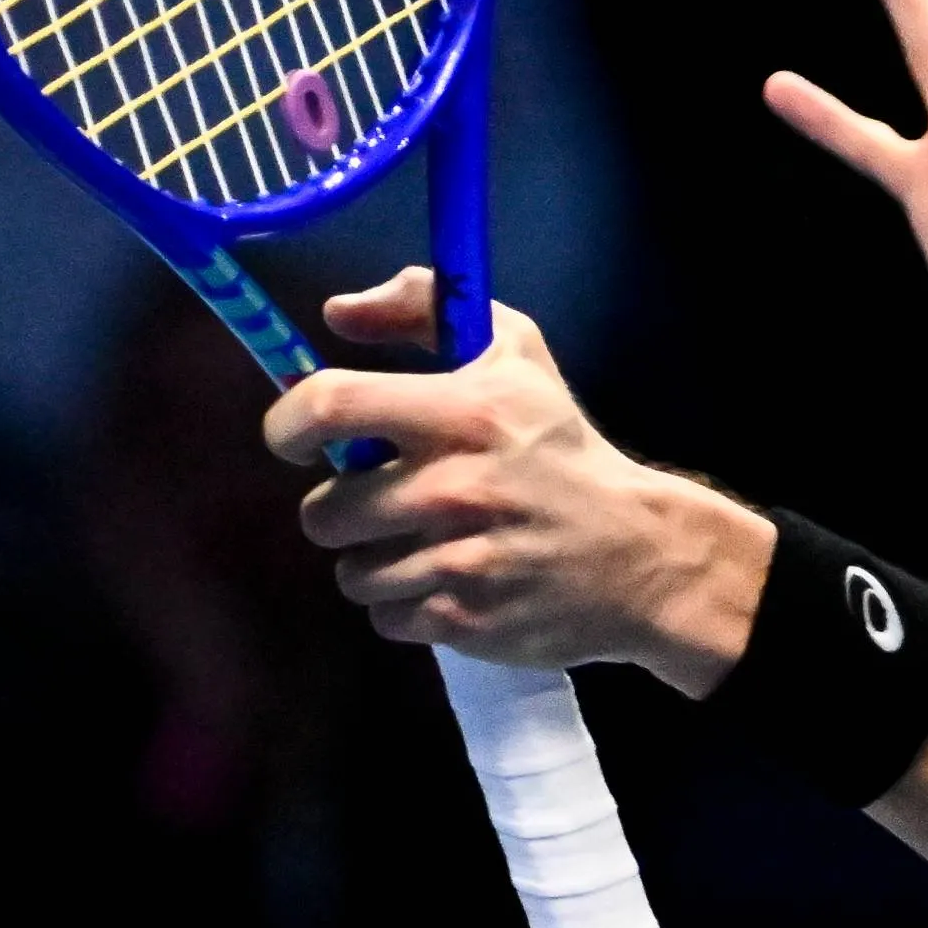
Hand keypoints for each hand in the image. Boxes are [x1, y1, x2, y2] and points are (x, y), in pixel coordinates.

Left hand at [262, 269, 773, 695]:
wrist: (638, 554)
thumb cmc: (562, 448)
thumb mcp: (513, 354)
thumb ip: (424, 307)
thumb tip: (336, 311)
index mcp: (465, 412)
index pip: (330, 405)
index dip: (288, 423)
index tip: (294, 439)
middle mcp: (455, 486)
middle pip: (323, 512)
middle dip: (343, 510)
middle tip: (386, 502)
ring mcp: (457, 560)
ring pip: (350, 572)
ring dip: (376, 562)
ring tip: (424, 545)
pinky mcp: (463, 620)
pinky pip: (385, 617)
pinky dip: (407, 606)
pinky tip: (448, 582)